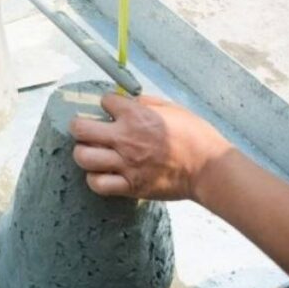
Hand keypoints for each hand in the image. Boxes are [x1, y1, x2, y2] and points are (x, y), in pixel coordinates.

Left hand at [70, 94, 232, 200]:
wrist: (209, 168)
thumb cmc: (196, 136)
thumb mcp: (172, 108)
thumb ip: (146, 102)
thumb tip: (128, 101)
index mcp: (137, 115)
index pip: (104, 101)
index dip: (107, 104)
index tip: (112, 109)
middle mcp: (125, 138)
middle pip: (80, 129)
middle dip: (79, 127)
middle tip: (85, 130)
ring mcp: (125, 164)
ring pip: (83, 157)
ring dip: (83, 153)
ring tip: (92, 153)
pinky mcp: (130, 186)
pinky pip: (98, 184)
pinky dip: (95, 179)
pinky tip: (102, 174)